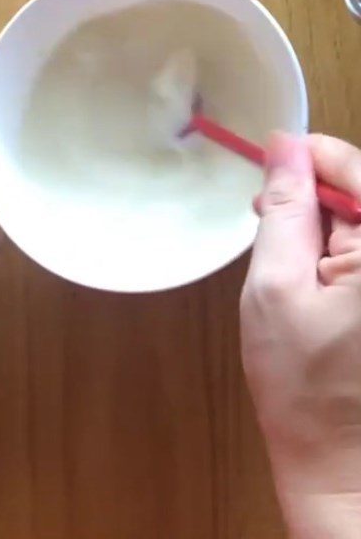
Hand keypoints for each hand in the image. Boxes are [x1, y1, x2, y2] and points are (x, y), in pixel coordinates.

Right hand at [242, 133, 360, 537]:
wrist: (340, 460)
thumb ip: (284, 210)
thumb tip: (283, 145)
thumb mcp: (275, 286)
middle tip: (264, 205)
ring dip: (323, 218)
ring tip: (278, 239)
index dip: (315, 156)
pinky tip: (305, 262)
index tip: (270, 156)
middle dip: (316, 190)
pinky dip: (335, 244)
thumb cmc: (300, 378)